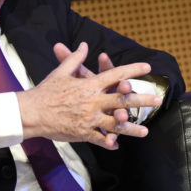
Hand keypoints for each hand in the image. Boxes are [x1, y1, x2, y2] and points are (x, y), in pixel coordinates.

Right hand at [16, 42, 162, 149]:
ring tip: (145, 131)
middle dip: (142, 100)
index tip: (147, 68)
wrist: (33, 112)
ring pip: (116, 124)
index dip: (132, 70)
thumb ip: (75, 58)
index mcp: (89, 85)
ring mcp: (89, 118)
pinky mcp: (83, 133)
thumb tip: (84, 45)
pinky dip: (108, 142)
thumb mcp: (61, 72)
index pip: (115, 74)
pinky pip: (100, 139)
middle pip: (122, 99)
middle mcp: (93, 101)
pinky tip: (117, 145)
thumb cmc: (46, 91)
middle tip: (158, 100)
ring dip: (131, 127)